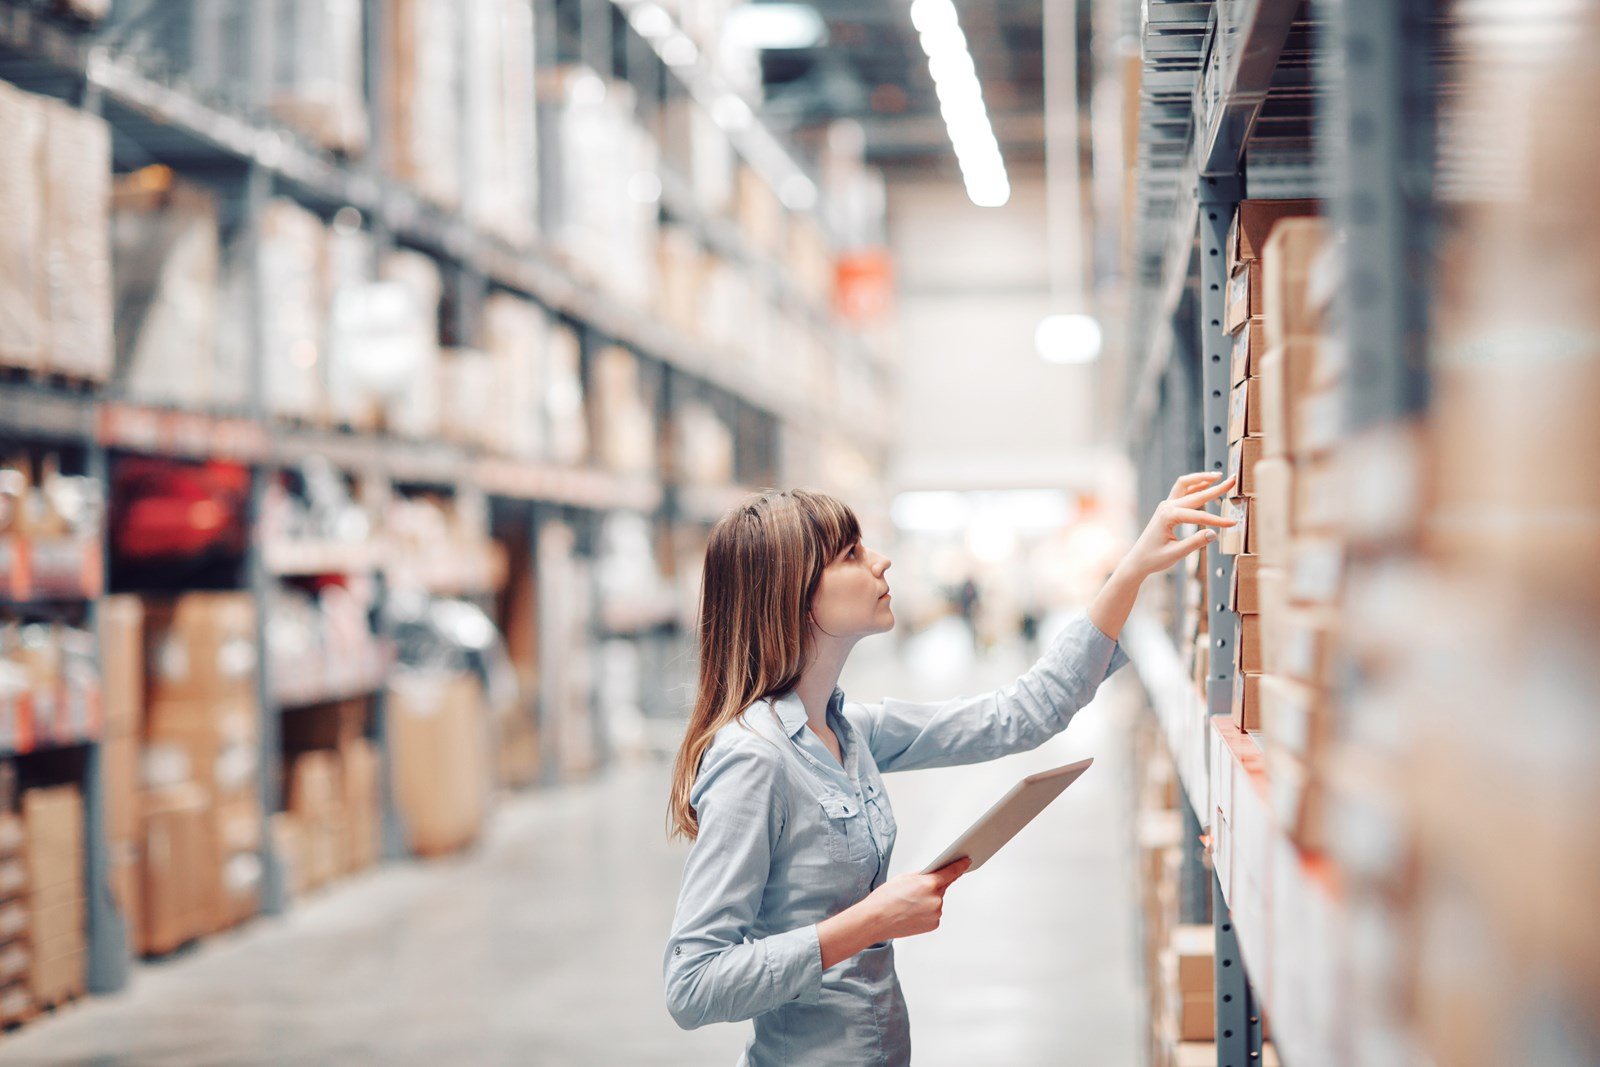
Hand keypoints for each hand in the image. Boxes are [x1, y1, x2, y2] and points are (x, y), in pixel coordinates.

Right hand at [864, 858, 971, 940]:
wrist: (875, 920)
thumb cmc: (885, 898)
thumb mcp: (904, 878)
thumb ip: (922, 875)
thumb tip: (934, 874)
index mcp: (929, 884)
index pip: (951, 872)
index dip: (960, 865)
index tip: (966, 861)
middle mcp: (936, 899)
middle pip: (942, 887)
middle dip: (933, 886)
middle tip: (916, 889)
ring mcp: (936, 913)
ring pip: (937, 901)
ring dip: (928, 900)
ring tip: (909, 904)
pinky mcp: (933, 924)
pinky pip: (934, 913)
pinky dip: (926, 912)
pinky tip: (912, 913)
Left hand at [1122, 471, 1237, 578]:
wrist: (1138, 560)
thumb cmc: (1153, 558)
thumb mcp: (1175, 554)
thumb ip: (1195, 543)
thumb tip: (1214, 533)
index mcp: (1168, 517)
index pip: (1198, 516)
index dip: (1217, 520)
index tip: (1232, 524)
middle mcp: (1166, 507)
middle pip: (1195, 493)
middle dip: (1215, 488)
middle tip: (1232, 481)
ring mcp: (1166, 505)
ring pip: (1184, 484)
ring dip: (1201, 478)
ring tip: (1218, 475)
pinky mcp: (1167, 508)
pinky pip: (1182, 491)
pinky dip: (1195, 485)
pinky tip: (1206, 483)